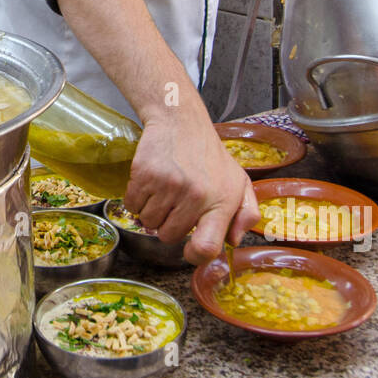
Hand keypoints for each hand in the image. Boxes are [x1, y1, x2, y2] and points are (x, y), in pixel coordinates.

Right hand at [124, 103, 258, 265]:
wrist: (181, 121)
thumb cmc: (210, 156)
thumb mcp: (238, 182)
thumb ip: (246, 214)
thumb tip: (233, 242)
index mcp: (221, 201)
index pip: (207, 247)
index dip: (195, 256)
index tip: (191, 249)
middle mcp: (195, 195)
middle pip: (169, 237)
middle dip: (170, 225)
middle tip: (176, 203)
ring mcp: (168, 185)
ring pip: (149, 223)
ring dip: (152, 212)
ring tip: (165, 190)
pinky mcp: (145, 175)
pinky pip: (131, 207)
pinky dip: (136, 200)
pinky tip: (150, 183)